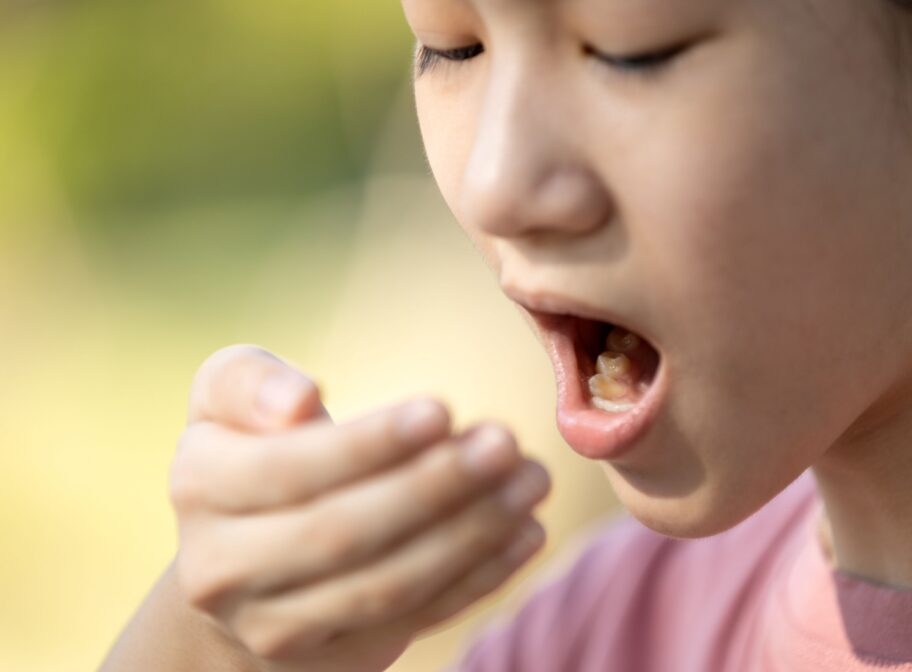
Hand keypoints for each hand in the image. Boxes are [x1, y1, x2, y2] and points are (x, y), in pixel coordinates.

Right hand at [170, 345, 550, 671]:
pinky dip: (478, 578)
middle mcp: (224, 568)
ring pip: (386, 586)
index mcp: (199, 485)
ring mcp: (278, 627)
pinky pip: (415, 619)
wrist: (240, 565)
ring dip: (471, 534)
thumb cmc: (253, 450)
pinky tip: (525, 533)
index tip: (442, 409)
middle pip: (343, 534)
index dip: (370, 443)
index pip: (290, 469)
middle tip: (506, 444)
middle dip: (434, 488)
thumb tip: (298, 402)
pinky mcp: (333, 658)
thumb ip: (250, 383)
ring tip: (531, 482)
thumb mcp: (228, 399)